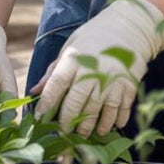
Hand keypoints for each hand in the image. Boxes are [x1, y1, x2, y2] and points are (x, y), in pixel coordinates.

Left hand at [33, 0, 163, 138]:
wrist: (128, 27)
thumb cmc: (93, 38)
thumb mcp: (70, 48)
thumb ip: (53, 71)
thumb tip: (34, 92)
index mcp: (74, 60)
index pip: (56, 87)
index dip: (46, 105)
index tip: (40, 119)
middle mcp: (92, 72)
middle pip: (76, 105)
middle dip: (67, 122)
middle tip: (63, 133)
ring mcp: (112, 81)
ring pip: (98, 112)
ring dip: (91, 127)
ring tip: (84, 135)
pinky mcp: (128, 86)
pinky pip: (120, 110)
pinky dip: (114, 122)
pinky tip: (109, 128)